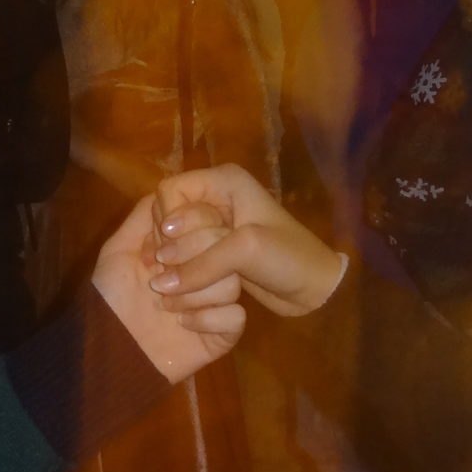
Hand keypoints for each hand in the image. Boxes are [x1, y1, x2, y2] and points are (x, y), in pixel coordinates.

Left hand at [91, 192, 244, 380]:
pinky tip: (183, 325)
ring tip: (165, 307)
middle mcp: (207, 270)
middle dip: (189, 261)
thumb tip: (166, 191)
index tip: (156, 248)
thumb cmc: (111, 298)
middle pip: (226, 246)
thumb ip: (142, 216)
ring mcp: (218, 302)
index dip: (187, 229)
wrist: (110, 346)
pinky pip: (235, 316)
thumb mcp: (119, 250)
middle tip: (158, 281)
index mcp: (187, 247)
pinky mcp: (225, 332)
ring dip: (193, 293)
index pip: (211, 219)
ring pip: (232, 281)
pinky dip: (207, 319)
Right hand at [150, 165, 346, 318]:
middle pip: (167, 216)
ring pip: (172, 240)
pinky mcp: (214, 249)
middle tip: (175, 274)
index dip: (167, 223)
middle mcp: (215, 196)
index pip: (170, 191)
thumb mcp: (243, 253)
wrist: (314, 288)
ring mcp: (213, 224)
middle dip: (170, 248)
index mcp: (224, 181)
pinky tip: (188, 290)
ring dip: (174, 265)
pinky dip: (182, 273)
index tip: (172, 252)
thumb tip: (157, 283)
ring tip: (181, 286)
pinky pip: (183, 257)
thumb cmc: (286, 259)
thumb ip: (199, 263)